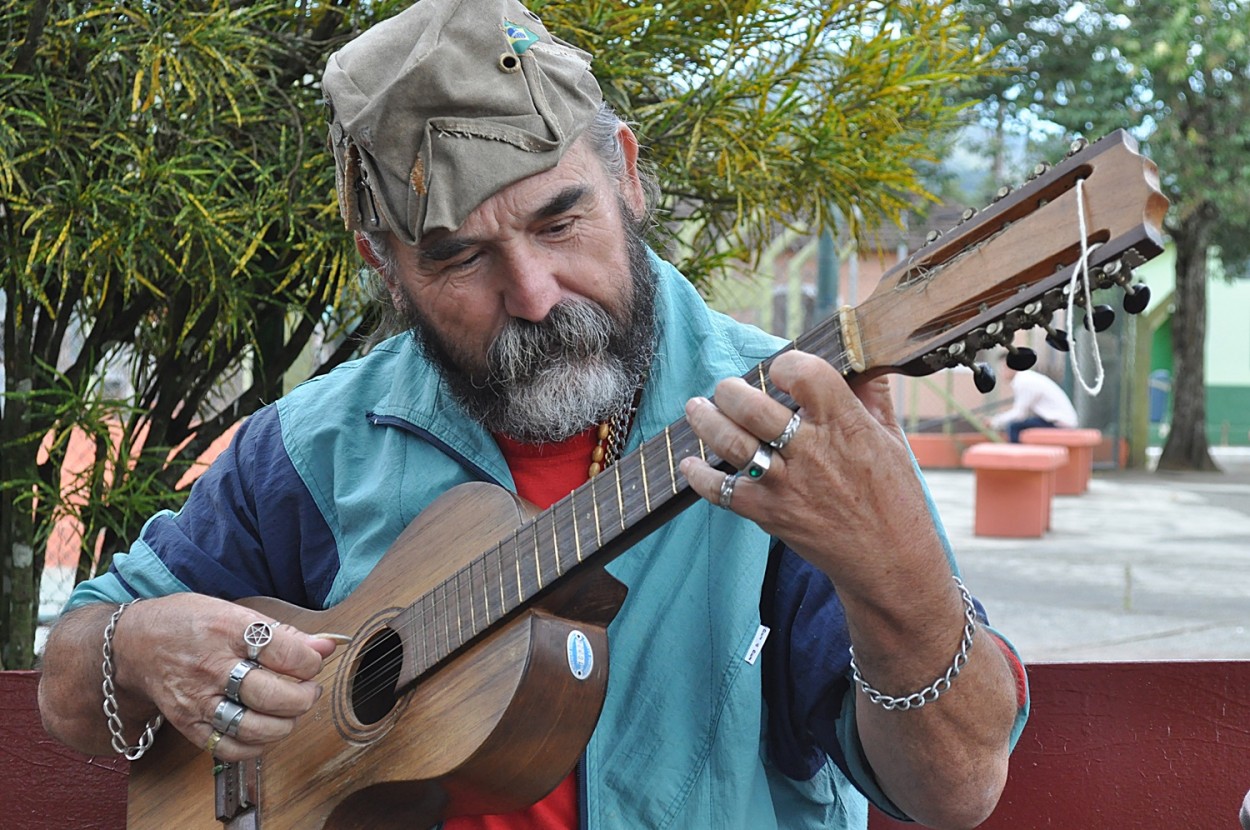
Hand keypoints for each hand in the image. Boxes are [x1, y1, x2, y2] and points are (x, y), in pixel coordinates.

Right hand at [112, 594, 339, 761]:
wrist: (136, 644)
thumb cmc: (190, 623)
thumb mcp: (236, 611)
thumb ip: (283, 632)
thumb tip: (327, 645)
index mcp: (227, 630)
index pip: (285, 653)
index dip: (311, 661)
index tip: (314, 661)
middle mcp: (211, 667)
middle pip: (271, 694)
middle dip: (303, 696)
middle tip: (308, 690)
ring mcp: (197, 700)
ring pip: (253, 727)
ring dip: (285, 724)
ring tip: (290, 710)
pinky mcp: (187, 724)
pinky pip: (229, 748)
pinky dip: (256, 745)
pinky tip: (265, 729)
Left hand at [678, 350, 943, 589]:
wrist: (890, 561)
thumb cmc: (894, 496)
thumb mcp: (891, 437)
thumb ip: (870, 394)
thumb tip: (858, 355)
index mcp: (846, 424)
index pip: (805, 374)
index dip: (786, 365)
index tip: (780, 371)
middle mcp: (812, 451)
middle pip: (753, 406)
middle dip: (730, 390)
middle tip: (726, 389)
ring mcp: (787, 484)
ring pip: (731, 442)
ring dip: (705, 421)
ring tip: (697, 409)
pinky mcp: (770, 514)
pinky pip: (722, 492)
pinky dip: (700, 477)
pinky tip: (691, 464)